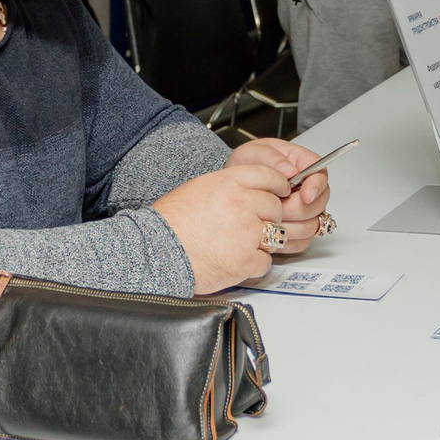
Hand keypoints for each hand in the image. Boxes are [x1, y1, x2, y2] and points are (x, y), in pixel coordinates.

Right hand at [152, 162, 290, 292]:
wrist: (157, 252)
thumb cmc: (169, 224)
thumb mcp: (197, 190)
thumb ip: (227, 188)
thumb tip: (246, 192)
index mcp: (228, 183)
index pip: (268, 175)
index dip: (278, 184)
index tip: (282, 191)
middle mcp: (241, 204)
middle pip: (274, 206)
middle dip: (270, 217)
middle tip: (255, 225)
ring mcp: (247, 233)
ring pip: (275, 235)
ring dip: (263, 241)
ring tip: (241, 245)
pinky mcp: (246, 260)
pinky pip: (265, 261)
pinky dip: (254, 264)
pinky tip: (237, 262)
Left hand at [226, 139, 329, 250]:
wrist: (234, 186)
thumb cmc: (247, 166)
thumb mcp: (254, 152)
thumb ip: (273, 158)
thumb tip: (291, 170)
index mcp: (302, 164)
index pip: (321, 176)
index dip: (316, 187)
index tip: (305, 195)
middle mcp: (307, 188)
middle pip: (318, 205)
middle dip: (297, 208)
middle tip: (276, 206)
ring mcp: (305, 210)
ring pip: (311, 226)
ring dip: (289, 225)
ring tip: (268, 217)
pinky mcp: (297, 230)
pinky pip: (302, 242)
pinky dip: (286, 239)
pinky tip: (271, 231)